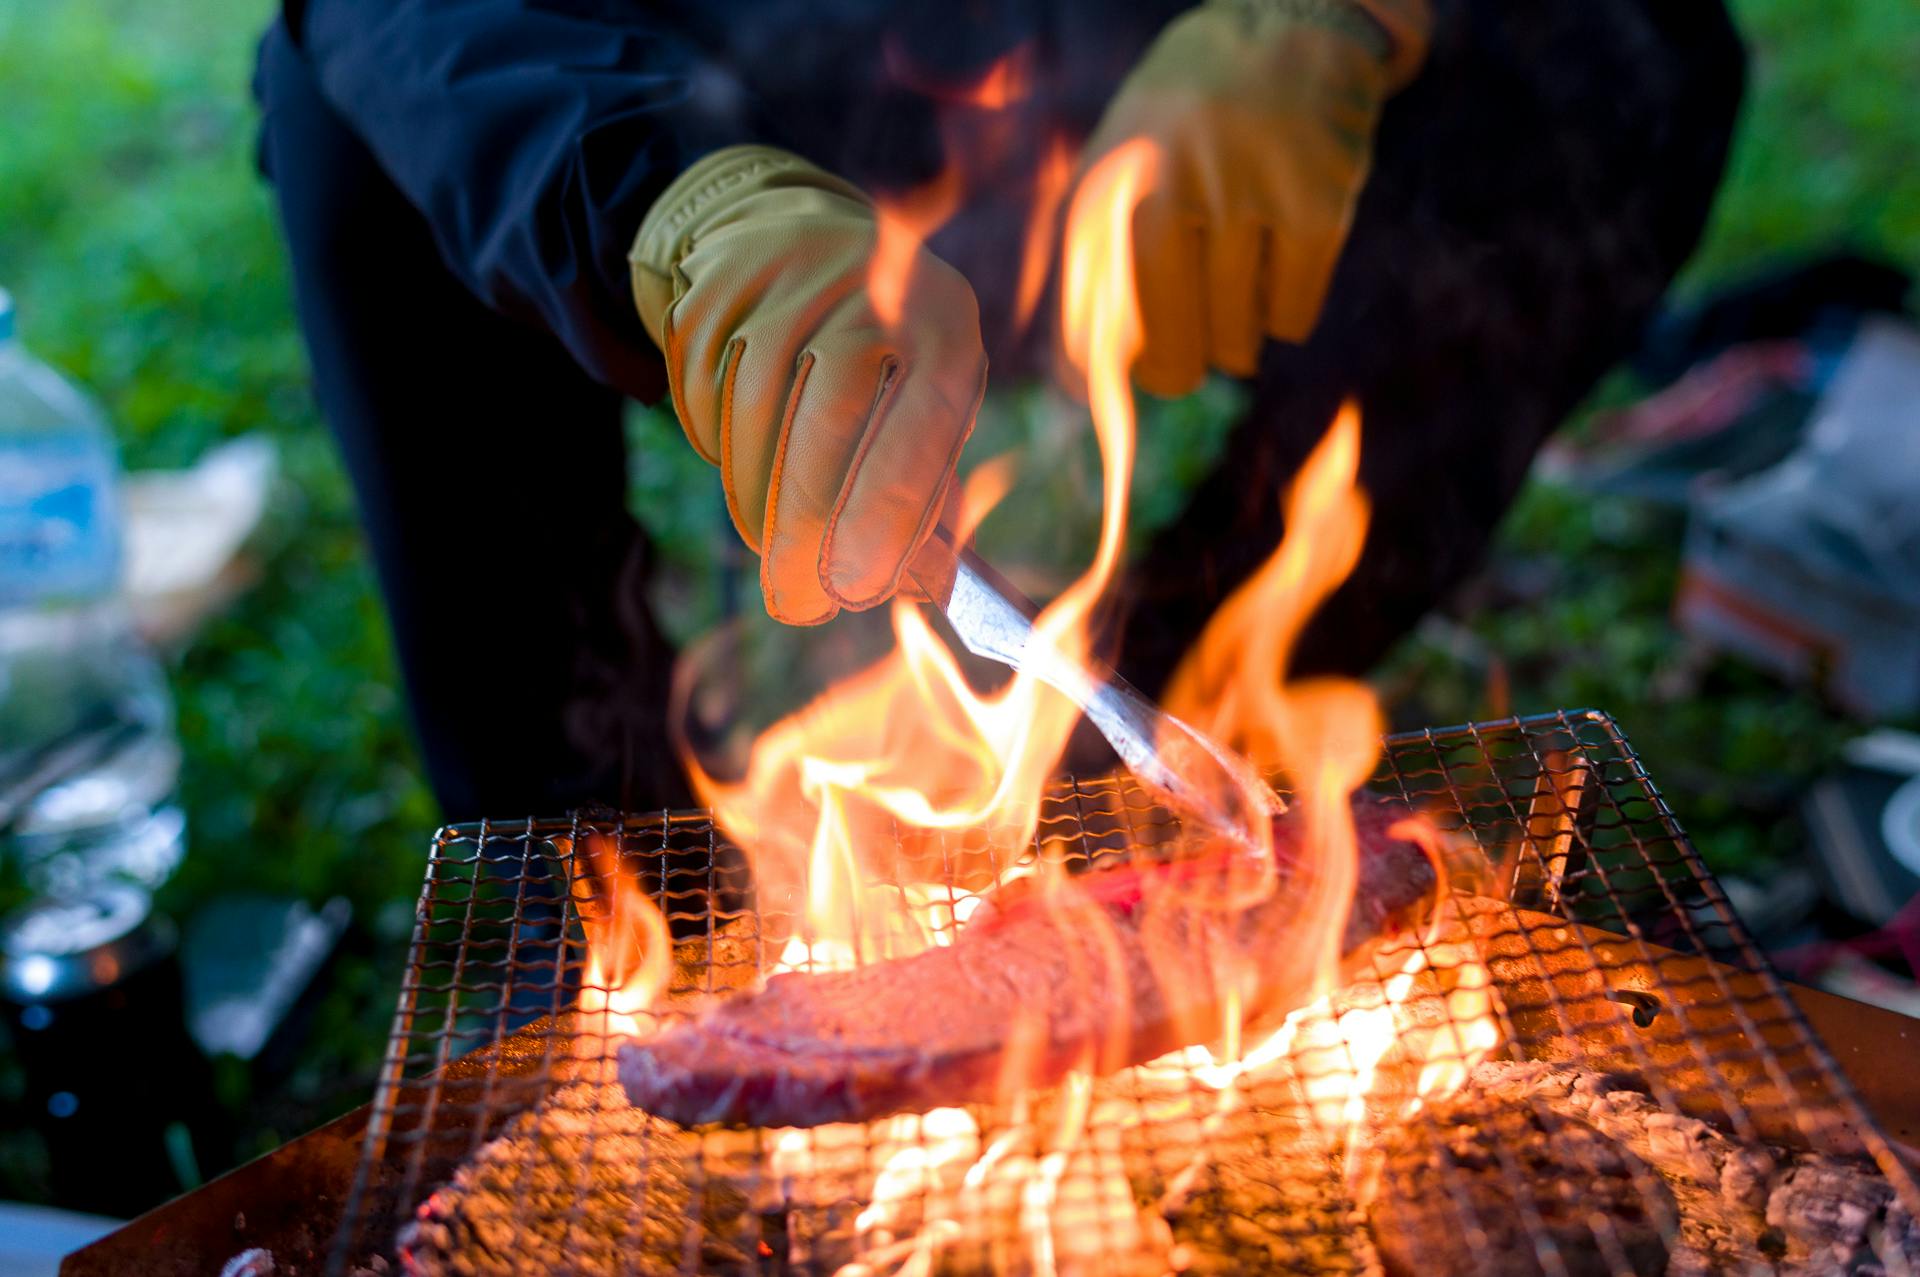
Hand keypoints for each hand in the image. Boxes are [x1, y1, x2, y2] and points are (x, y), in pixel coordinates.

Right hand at [631, 146, 986, 624]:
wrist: (788, 232)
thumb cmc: (879, 352)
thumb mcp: (925, 398)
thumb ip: (928, 490)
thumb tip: (925, 588)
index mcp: (944, 328)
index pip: (920, 433)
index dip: (886, 519)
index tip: (854, 590)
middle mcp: (873, 289)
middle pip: (826, 426)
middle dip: (806, 531)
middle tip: (797, 602)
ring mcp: (788, 279)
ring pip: (755, 416)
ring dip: (756, 501)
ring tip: (770, 543)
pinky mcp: (718, 285)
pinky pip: (704, 393)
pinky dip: (717, 447)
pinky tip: (740, 464)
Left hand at [1081, 0, 1428, 396]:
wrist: (1291, 26)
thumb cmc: (1188, 118)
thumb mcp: (1119, 160)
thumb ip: (1088, 257)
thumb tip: (1076, 382)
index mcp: (1110, 176)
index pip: (1088, 313)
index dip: (1093, 373)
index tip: (1099, 401)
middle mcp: (1169, 178)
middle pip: (1168, 339)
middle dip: (1174, 371)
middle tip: (1179, 371)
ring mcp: (1246, 188)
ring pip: (1236, 336)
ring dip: (1235, 341)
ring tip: (1234, 297)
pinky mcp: (1318, 202)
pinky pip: (1292, 315)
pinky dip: (1285, 317)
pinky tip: (1280, 272)